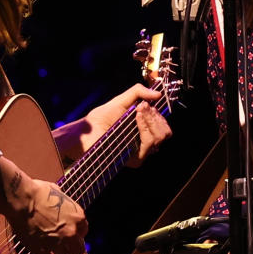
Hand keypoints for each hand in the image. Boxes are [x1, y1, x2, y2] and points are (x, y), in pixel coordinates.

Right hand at [10, 173, 86, 253]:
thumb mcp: (57, 192)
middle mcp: (70, 232)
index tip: (69, 232)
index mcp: (78, 217)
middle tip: (63, 245)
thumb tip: (61, 201)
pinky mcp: (41, 249)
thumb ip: (64, 203)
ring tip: (52, 250)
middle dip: (71, 248)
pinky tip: (41, 251)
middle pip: (78, 250)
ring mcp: (56, 242)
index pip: (84, 231)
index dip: (76, 232)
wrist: (21, 198)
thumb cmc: (37, 191)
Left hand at [53, 83, 171, 165]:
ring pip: (159, 138)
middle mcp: (144, 142)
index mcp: (144, 130)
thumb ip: (138, 93)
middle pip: (165, 132)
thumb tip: (158, 94)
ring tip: (138, 112)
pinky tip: (136, 119)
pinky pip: (148, 145)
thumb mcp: (121, 101)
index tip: (149, 103)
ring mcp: (140, 152)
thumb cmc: (101, 118)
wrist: (87, 131)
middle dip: (156, 116)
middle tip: (143, 107)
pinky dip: (144, 129)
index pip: (163, 125)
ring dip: (151, 121)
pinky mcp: (134, 160)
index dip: (159, 113)